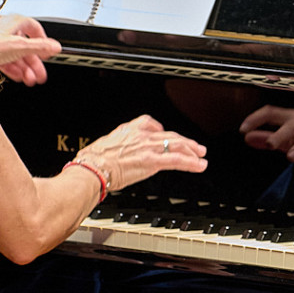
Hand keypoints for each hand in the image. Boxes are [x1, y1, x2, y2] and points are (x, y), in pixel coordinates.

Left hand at [0, 13, 61, 85]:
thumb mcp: (20, 46)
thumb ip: (40, 47)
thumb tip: (56, 46)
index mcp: (14, 22)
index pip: (35, 28)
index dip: (43, 41)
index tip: (48, 52)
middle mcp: (5, 29)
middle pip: (26, 45)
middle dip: (34, 62)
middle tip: (41, 74)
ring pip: (15, 55)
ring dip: (25, 68)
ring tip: (30, 80)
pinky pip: (5, 60)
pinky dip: (13, 69)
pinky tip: (18, 77)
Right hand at [77, 114, 207, 190]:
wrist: (91, 169)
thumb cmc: (91, 162)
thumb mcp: (102, 146)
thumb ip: (111, 146)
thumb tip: (106, 153)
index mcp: (128, 130)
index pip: (151, 124)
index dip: (161, 130)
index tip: (165, 134)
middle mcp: (141, 136)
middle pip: (170, 136)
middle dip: (185, 141)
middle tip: (196, 147)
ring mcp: (148, 148)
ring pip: (177, 146)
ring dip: (193, 151)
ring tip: (202, 156)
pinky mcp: (152, 161)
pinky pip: (177, 160)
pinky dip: (192, 163)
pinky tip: (200, 165)